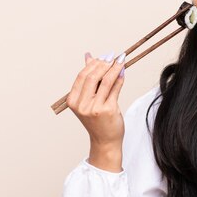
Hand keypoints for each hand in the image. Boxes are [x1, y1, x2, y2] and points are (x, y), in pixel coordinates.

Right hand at [66, 51, 125, 171]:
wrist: (105, 140)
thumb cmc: (98, 119)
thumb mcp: (89, 99)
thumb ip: (88, 78)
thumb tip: (89, 56)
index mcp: (73, 101)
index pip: (82, 76)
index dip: (93, 64)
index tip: (104, 56)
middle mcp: (82, 105)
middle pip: (92, 77)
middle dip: (104, 64)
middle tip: (114, 56)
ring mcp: (94, 108)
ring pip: (105, 81)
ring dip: (114, 68)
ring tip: (121, 60)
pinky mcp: (108, 110)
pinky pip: (115, 89)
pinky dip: (120, 78)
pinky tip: (123, 72)